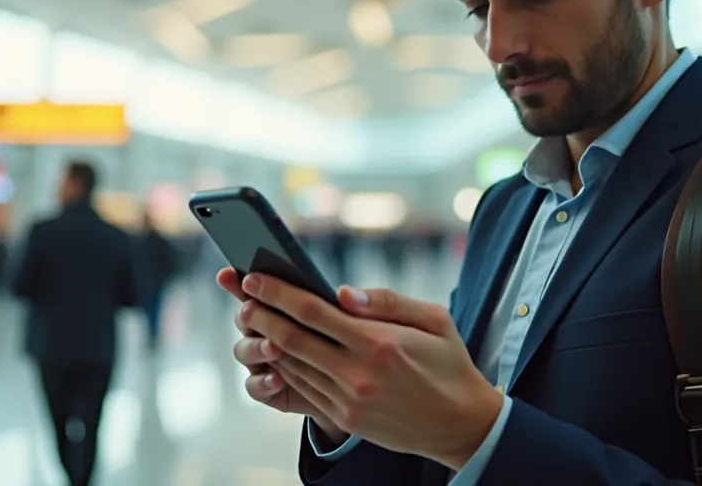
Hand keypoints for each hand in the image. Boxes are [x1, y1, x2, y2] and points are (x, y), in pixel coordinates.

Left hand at [238, 273, 502, 469]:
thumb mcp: (434, 320)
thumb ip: (387, 301)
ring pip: (293, 366)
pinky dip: (285, 368)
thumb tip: (341, 292)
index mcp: (379, 343)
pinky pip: (305, 388)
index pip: (313, 312)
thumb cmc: (449, 364)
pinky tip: (276, 351)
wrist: (461, 424)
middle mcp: (359, 374)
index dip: (278, 293)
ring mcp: (349, 400)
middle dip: (261, 316)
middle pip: (293, 339)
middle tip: (240, 298)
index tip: (255, 277)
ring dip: (267, 342)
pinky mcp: (347, 418)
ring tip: (251, 321)